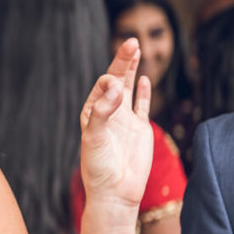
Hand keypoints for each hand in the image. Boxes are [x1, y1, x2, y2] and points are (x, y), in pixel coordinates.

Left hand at [79, 37, 152, 207]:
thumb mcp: (94, 138)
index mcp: (91, 114)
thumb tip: (114, 87)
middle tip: (131, 42)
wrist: (115, 192)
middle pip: (115, 81)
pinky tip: (143, 78)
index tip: (114, 82)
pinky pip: (141, 105)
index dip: (108, 80)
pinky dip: (142, 92)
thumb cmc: (98, 168)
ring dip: (131, 70)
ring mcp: (124, 120)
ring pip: (128, 89)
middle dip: (122, 62)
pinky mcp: (139, 129)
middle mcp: (107, 114)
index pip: (100, 87)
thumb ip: (103, 112)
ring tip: (135, 48)